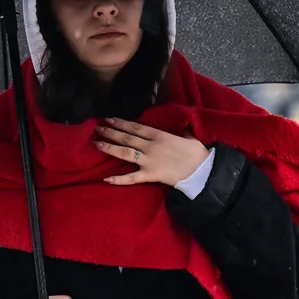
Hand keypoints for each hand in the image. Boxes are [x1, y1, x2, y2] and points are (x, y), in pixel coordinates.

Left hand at [94, 118, 209, 186]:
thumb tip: (182, 131)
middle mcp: (150, 146)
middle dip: (110, 132)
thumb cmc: (197, 154)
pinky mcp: (150, 175)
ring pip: (125, 153)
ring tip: (97, 144)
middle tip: (97, 128)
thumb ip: (182, 133)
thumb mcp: (189, 137)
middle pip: (127, 137)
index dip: (121, 123)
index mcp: (159, 135)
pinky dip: (119, 179)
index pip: (136, 127)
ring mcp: (148, 161)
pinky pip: (132, 178)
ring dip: (110, 148)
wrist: (201, 170)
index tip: (109, 119)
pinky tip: (106, 179)